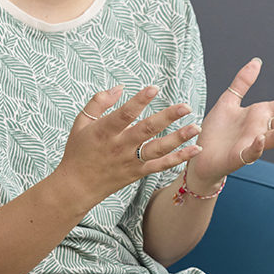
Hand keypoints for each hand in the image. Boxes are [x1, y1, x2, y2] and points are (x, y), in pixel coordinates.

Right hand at [51, 85, 203, 202]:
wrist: (77, 187)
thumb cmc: (78, 151)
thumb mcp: (81, 123)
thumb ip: (99, 102)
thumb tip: (120, 87)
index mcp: (103, 132)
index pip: (124, 114)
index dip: (139, 100)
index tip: (155, 87)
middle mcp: (119, 147)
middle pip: (146, 130)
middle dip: (167, 117)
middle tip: (185, 106)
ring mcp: (130, 161)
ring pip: (158, 149)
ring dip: (178, 138)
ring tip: (196, 127)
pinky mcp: (138, 172)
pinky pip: (162, 166)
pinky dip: (179, 158)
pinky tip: (196, 149)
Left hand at [187, 58, 273, 185]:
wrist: (200, 154)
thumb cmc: (216, 130)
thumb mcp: (229, 100)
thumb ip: (243, 82)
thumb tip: (257, 61)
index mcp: (261, 115)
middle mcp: (261, 129)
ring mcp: (253, 143)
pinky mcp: (240, 155)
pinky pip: (253, 152)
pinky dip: (258, 146)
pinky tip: (261, 138)